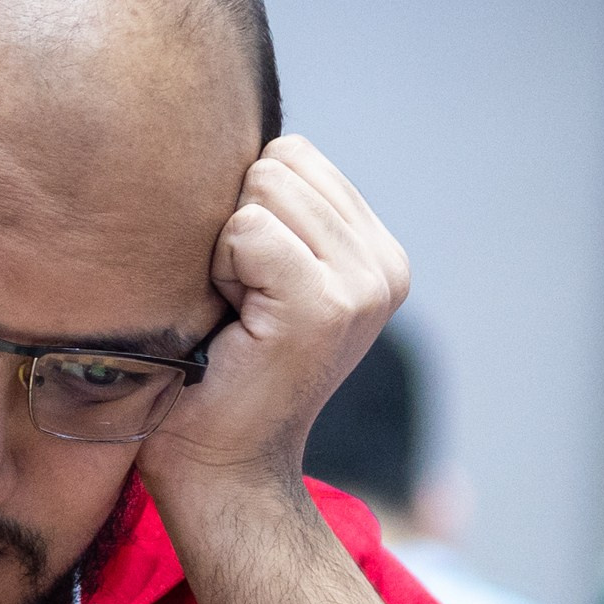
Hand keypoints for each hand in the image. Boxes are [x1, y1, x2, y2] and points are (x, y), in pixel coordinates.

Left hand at [138, 136, 409, 503]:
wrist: (221, 466)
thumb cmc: (217, 370)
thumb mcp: (264, 276)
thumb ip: (280, 211)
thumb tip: (241, 137)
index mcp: (378, 254)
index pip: (296, 155)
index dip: (248, 211)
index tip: (251, 286)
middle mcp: (385, 266)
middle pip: (279, 162)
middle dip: (237, 226)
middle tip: (240, 304)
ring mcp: (363, 286)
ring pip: (261, 190)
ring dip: (226, 251)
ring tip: (238, 314)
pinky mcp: (325, 305)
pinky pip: (245, 230)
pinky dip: (220, 273)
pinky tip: (233, 324)